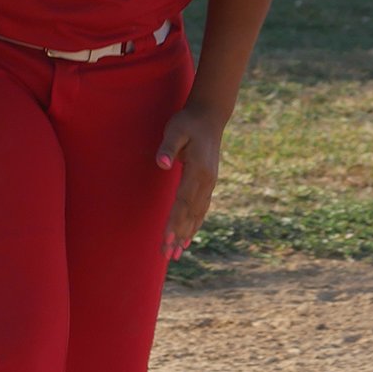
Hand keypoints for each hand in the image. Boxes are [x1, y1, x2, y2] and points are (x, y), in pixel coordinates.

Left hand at [155, 106, 224, 260]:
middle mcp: (207, 181)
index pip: (183, 201)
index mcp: (199, 171)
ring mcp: (210, 183)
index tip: (166, 239)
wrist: (210, 116)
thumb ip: (168, 146)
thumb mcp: (176, 129)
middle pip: (190, 213)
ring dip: (186, 234)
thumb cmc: (188, 122)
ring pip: (197, 214)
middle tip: (167, 255)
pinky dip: (195, 225)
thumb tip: (162, 164)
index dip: (174, 221)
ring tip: (176, 254)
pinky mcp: (208, 183)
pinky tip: (188, 238)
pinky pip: (201, 209)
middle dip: (178, 235)